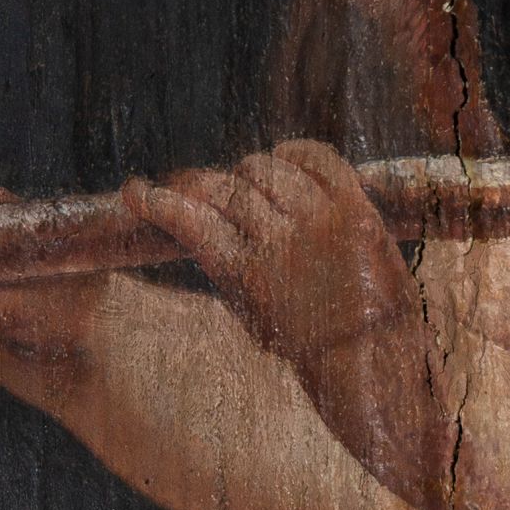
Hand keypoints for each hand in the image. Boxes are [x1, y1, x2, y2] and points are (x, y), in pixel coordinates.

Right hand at [120, 141, 411, 371]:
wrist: (374, 357)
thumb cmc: (306, 340)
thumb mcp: (251, 315)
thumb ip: (224, 266)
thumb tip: (196, 218)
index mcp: (249, 277)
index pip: (190, 221)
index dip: (157, 201)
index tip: (135, 191)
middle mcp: (283, 243)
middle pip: (224, 189)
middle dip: (198, 184)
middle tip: (188, 186)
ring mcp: (323, 222)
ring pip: (266, 168)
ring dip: (247, 173)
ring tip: (246, 185)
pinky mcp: (357, 208)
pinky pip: (318, 157)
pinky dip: (294, 152)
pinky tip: (283, 161)